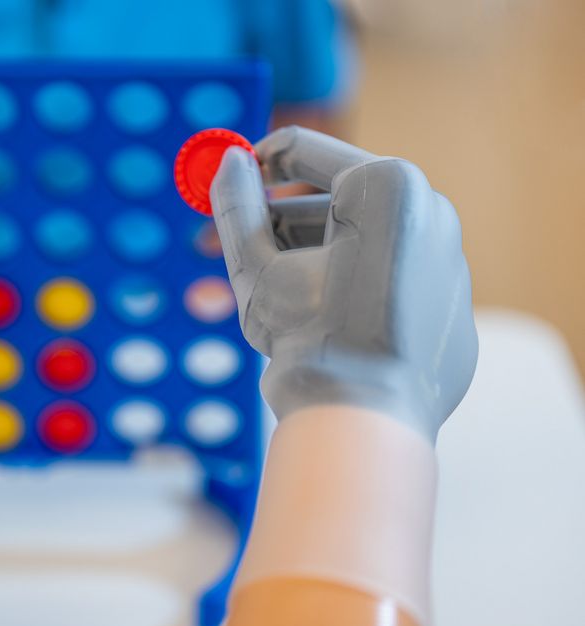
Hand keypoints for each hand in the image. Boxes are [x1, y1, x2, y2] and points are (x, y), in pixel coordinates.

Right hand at [210, 126, 477, 439]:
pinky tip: (327, 327)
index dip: (259, 160)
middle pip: (336, 200)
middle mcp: (431, 210)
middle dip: (284, 223)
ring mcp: (449, 258)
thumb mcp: (257, 268)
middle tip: (244, 250)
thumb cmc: (308, 337)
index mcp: (386, 186)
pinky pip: (392, 280)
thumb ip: (236, 206)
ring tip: (283, 300)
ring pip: (364, 241)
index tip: (235, 176)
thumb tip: (228, 163)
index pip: (307, 152)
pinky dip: (354, 290)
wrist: (364, 418)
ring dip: (316, 259)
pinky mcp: (452, 303)